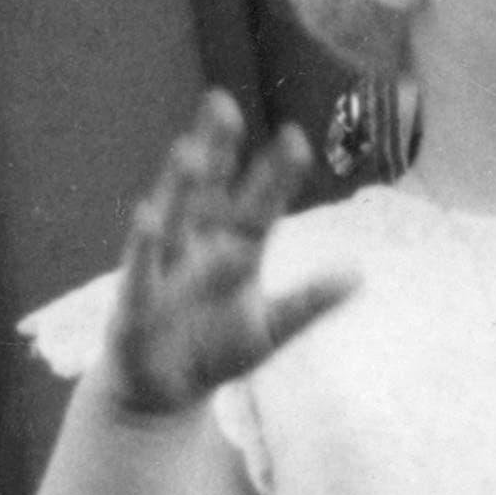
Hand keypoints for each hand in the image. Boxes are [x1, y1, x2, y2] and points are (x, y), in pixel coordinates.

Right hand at [104, 92, 350, 421]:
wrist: (162, 392)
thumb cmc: (215, 348)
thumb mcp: (269, 329)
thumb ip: (307, 303)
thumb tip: (359, 274)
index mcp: (229, 247)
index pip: (256, 204)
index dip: (273, 174)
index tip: (295, 137)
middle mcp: (195, 246)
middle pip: (206, 189)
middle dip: (214, 148)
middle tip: (221, 102)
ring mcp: (164, 268)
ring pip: (172, 216)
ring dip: (179, 184)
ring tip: (190, 150)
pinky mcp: (136, 303)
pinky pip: (140, 270)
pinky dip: (144, 244)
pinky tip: (147, 216)